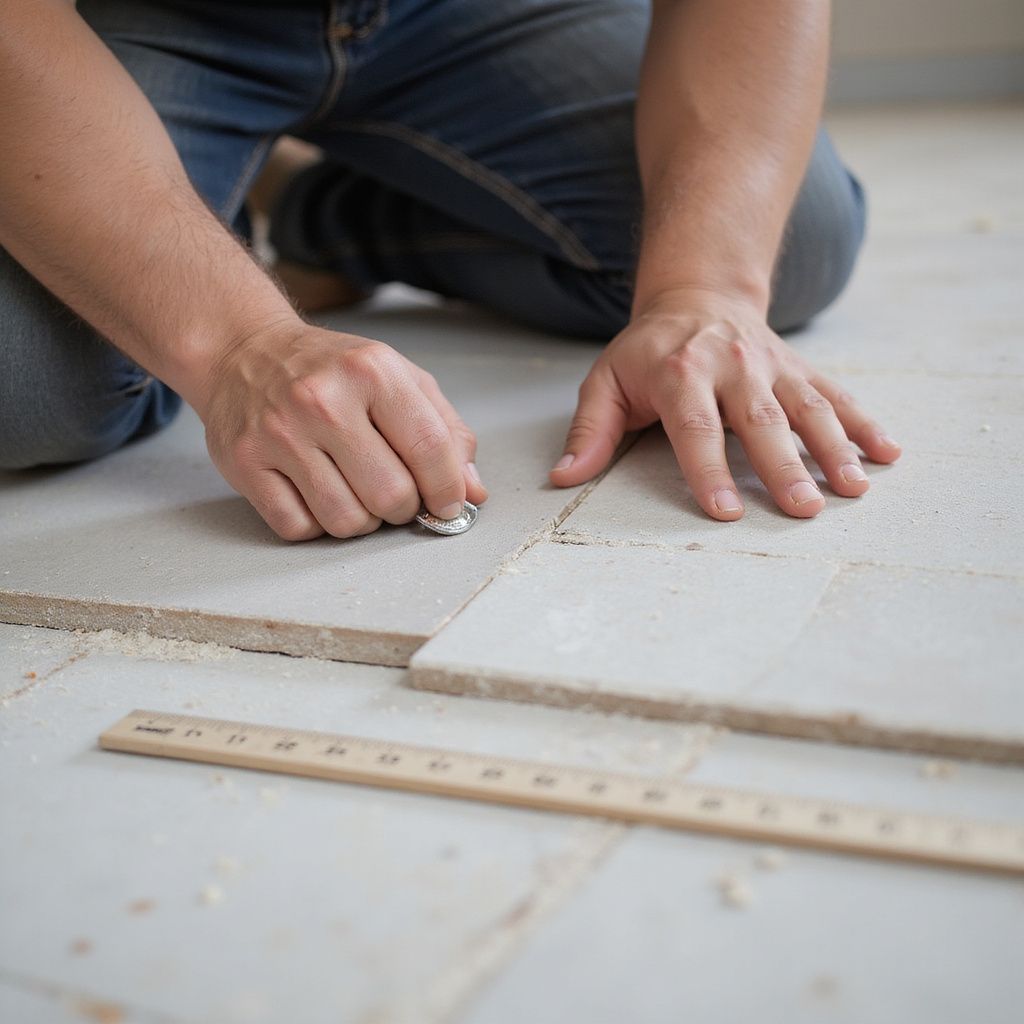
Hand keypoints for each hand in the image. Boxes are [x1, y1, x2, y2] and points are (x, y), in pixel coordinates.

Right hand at [196, 321, 487, 539]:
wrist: (245, 351)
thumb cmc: (331, 370)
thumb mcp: (398, 379)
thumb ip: (445, 431)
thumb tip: (472, 491)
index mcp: (372, 370)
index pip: (430, 448)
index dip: (448, 489)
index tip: (448, 503)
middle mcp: (323, 400)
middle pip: (391, 495)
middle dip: (403, 507)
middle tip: (395, 493)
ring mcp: (280, 433)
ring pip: (346, 521)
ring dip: (362, 520)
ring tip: (356, 491)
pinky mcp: (246, 463)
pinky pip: (299, 527)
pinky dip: (317, 524)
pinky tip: (317, 494)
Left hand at [549, 288, 900, 519]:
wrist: (698, 296)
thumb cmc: (647, 352)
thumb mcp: (606, 381)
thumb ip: (591, 430)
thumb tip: (564, 477)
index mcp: (679, 372)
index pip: (696, 426)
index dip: (709, 469)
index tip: (725, 510)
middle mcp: (731, 366)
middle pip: (760, 421)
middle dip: (783, 466)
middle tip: (803, 508)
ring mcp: (771, 366)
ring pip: (807, 408)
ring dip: (834, 448)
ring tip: (853, 488)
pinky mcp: (799, 369)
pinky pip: (835, 396)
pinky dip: (863, 424)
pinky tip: (888, 454)